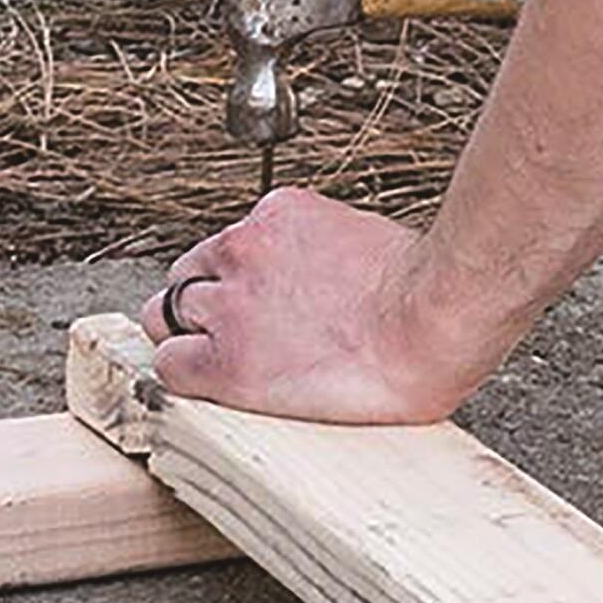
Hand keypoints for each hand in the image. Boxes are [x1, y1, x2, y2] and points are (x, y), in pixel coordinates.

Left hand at [141, 191, 517, 422]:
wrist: (437, 321)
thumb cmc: (428, 290)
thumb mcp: (368, 242)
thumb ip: (325, 254)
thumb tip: (329, 285)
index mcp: (280, 214)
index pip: (228, 245)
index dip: (241, 279)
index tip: (267, 304)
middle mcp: (243, 249)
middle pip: (186, 275)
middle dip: (208, 303)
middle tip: (246, 335)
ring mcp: (230, 303)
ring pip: (166, 318)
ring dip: (195, 339)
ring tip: (238, 364)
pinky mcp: (225, 359)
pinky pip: (171, 366)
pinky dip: (189, 377)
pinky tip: (226, 387)